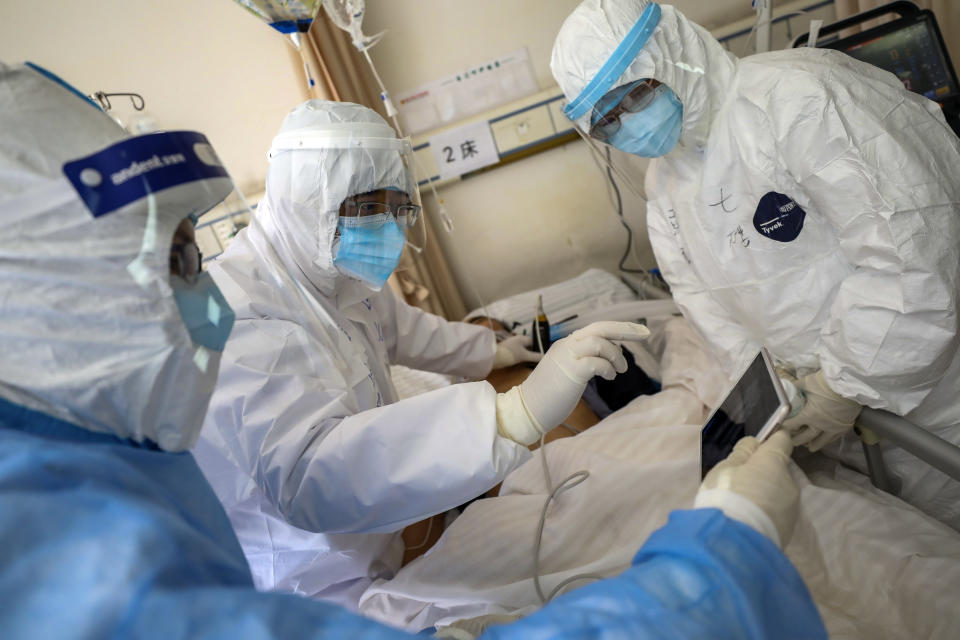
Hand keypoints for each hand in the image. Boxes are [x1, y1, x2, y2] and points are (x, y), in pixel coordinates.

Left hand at [492, 334, 542, 368]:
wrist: (493, 357)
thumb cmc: (510, 354)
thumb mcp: (524, 355)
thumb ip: (535, 356)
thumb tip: (544, 357)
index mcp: (522, 338)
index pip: (535, 341)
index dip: (541, 347)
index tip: (546, 354)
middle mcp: (518, 340)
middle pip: (529, 346)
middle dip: (535, 352)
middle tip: (542, 360)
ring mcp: (513, 346)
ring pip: (524, 350)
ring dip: (529, 356)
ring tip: (536, 362)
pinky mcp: (509, 352)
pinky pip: (519, 354)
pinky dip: (523, 358)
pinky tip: (526, 363)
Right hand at [494, 322, 649, 444]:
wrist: (526, 409)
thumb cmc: (547, 395)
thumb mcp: (566, 372)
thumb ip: (582, 361)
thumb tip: (606, 360)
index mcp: (566, 344)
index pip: (596, 329)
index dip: (618, 328)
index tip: (637, 332)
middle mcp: (566, 345)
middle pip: (600, 327)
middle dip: (625, 329)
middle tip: (644, 333)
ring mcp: (568, 357)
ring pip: (600, 342)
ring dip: (616, 355)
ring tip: (620, 370)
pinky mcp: (571, 372)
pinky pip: (597, 363)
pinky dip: (608, 368)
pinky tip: (610, 376)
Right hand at [695, 431, 798, 546]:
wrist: (735, 544)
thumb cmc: (726, 497)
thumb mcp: (725, 468)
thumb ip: (742, 453)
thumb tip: (754, 444)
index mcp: (773, 463)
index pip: (781, 440)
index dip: (770, 439)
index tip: (757, 444)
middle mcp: (789, 482)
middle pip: (778, 469)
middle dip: (763, 472)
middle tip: (738, 482)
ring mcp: (792, 507)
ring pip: (778, 492)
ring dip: (765, 493)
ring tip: (742, 506)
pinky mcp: (788, 529)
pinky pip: (776, 512)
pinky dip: (765, 512)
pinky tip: (748, 520)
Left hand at [781, 370, 860, 451]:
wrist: (850, 384)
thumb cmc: (826, 383)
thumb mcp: (806, 383)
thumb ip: (796, 388)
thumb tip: (788, 388)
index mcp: (808, 415)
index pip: (792, 425)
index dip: (785, 427)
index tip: (780, 429)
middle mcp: (820, 425)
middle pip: (805, 437)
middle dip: (796, 440)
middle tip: (790, 443)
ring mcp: (833, 428)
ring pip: (821, 441)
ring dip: (813, 444)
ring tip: (808, 448)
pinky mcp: (844, 427)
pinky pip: (834, 438)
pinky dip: (828, 440)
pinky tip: (825, 441)